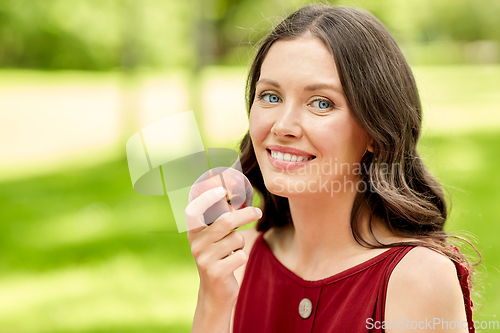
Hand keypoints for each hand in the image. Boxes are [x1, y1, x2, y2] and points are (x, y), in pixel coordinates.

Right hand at [186, 187, 261, 306]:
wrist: (215, 292)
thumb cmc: (219, 257)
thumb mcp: (213, 239)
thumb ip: (219, 221)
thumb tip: (238, 198)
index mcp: (193, 233)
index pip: (193, 211)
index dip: (206, 199)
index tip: (222, 190)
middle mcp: (196, 244)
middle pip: (225, 222)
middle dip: (245, 214)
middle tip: (258, 212)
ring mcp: (204, 259)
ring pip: (236, 239)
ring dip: (241, 244)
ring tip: (232, 252)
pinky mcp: (216, 272)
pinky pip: (241, 255)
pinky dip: (242, 257)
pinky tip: (233, 264)